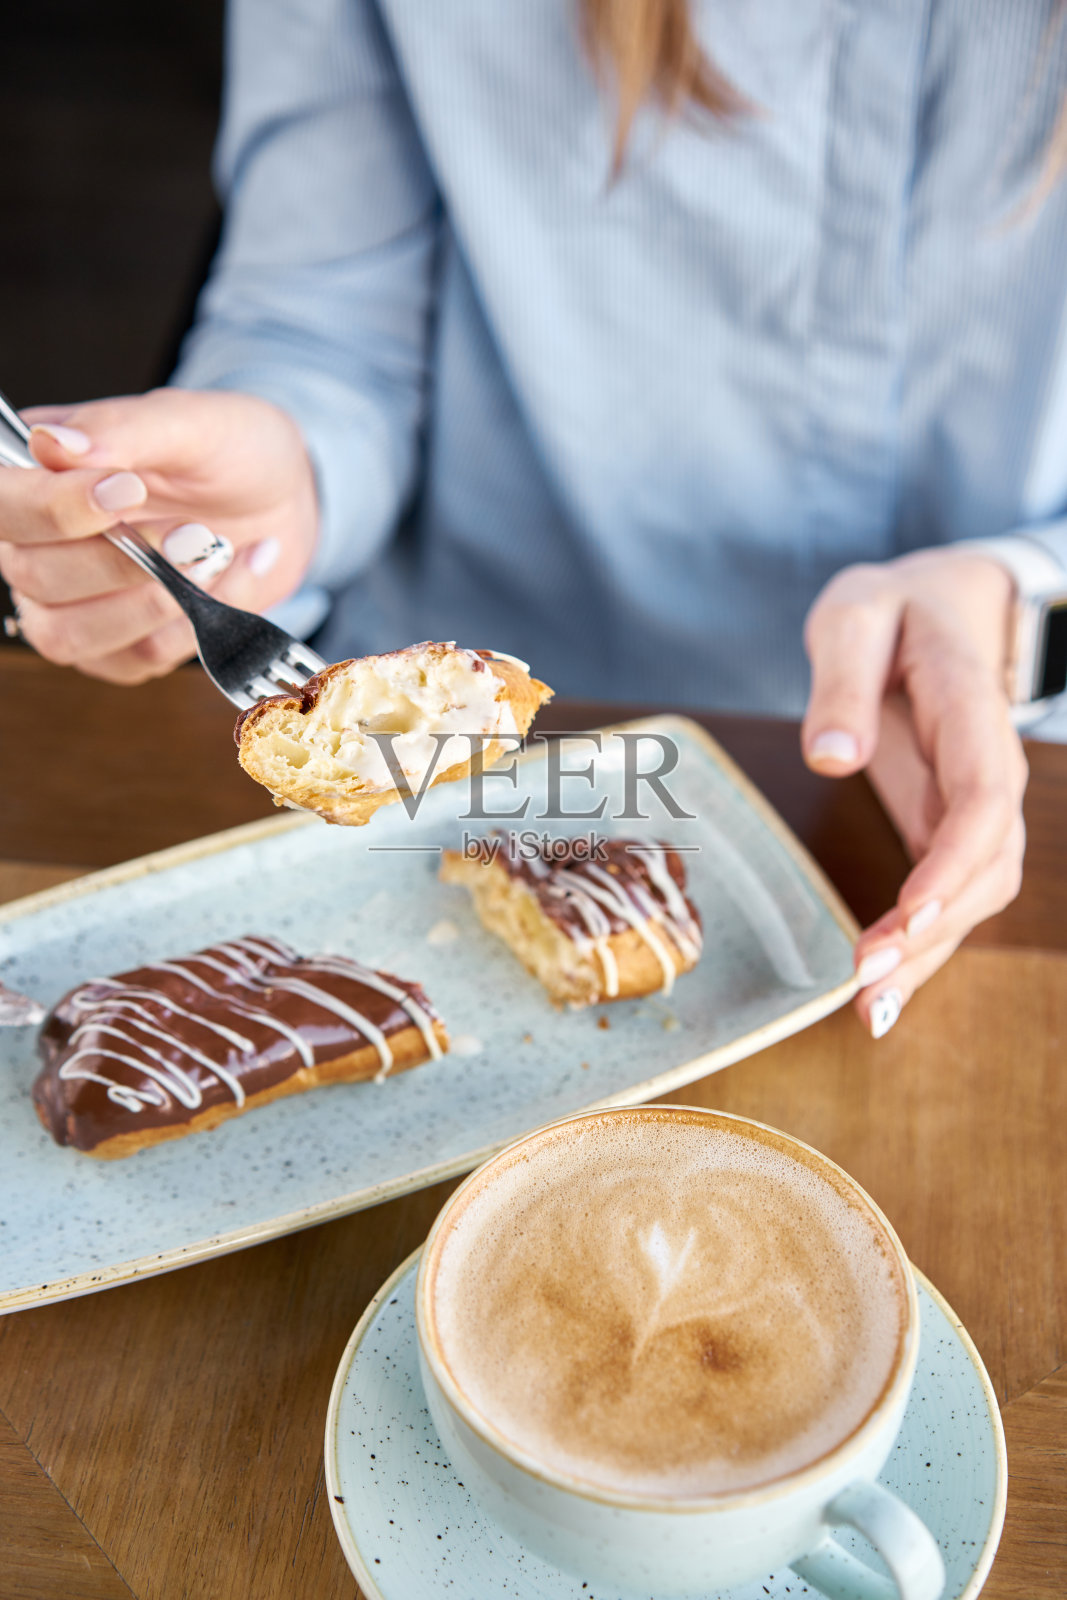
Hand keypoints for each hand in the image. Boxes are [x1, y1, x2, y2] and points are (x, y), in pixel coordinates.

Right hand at [0, 388, 318, 682]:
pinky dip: (197, 623)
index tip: (131, 490)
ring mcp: (73, 603)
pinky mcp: (120, 647)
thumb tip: (52, 445)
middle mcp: (38, 543)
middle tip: (197, 531)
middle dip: (125, 560)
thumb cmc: (228, 449)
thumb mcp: (190, 423)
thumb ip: (121, 429)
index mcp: (36, 475)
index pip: (4, 504)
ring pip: (70, 634)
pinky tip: (233, 575)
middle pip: (33, 575)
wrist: (283, 496)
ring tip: (216, 555)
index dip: (55, 509)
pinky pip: (137, 658)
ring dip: (155, 601)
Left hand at [801, 548, 1026, 1036]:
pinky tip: (882, 995)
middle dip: (934, 930)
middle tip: (866, 981)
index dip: (953, 860)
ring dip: (930, 954)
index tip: (910, 911)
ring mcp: (976, 804)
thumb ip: (842, 681)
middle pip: (988, 864)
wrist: (937, 608)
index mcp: (969, 709)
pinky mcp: (950, 828)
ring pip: (976, 893)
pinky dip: (921, 948)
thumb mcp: (855, 616)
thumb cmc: (891, 611)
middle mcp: (988, 768)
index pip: (981, 796)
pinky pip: (950, 895)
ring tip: (870, 1008)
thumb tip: (831, 758)